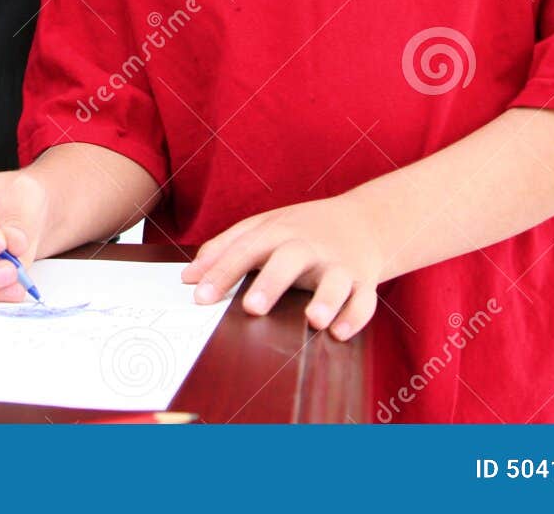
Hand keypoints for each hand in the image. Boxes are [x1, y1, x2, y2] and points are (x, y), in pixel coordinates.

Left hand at [182, 194, 383, 340]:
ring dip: (326, 300)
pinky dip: (355, 316)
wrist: (365, 221)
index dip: (222, 272)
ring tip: (313, 320)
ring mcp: (339, 264)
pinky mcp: (364, 281)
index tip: (199, 297)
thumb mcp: (263, 228)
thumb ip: (224, 249)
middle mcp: (309, 246)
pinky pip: (364, 300)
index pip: (246, 249)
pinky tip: (339, 333)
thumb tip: (188, 278)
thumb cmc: (302, 230)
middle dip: (272, 282)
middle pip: (290, 259)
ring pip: (335, 280)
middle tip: (251, 307)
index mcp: (280, 232)